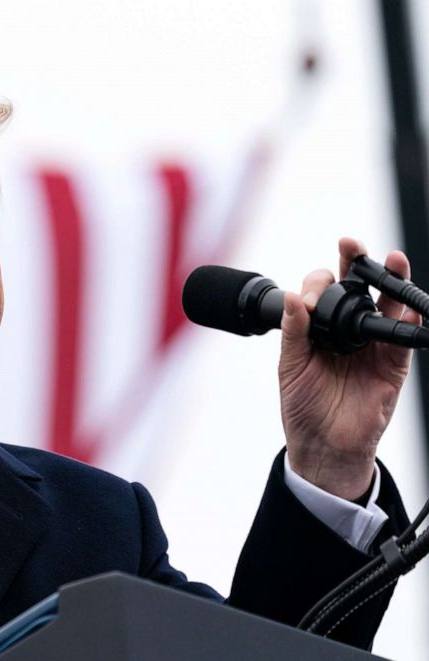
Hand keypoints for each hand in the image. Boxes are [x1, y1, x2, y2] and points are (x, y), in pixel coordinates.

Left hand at [280, 237, 419, 499]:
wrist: (323, 446)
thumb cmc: (303, 406)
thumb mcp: (291, 366)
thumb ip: (295, 332)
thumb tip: (294, 298)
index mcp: (319, 328)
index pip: (322, 292)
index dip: (318, 285)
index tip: (309, 298)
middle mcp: (347, 330)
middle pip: (357, 288)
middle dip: (358, 262)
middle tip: (352, 244)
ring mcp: (372, 345)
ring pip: (386, 306)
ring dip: (391, 281)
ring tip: (392, 259)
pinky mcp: (392, 365)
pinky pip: (403, 339)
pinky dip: (408, 321)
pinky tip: (409, 306)